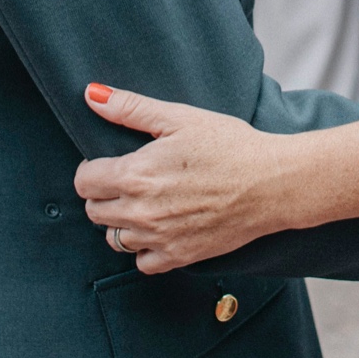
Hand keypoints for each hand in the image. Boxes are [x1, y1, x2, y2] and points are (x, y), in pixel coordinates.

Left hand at [74, 84, 285, 272]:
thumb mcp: (180, 117)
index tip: (109, 162)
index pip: (85, 182)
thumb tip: (90, 94)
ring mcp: (159, 239)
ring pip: (113, 238)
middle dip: (104, 194)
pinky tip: (160, 227)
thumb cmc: (229, 145)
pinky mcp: (179, 257)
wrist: (273, 183)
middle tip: (129, 179)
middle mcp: (141, 212)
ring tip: (145, 202)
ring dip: (121, 221)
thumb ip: (130, 108)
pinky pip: (142, 263)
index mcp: (136, 175)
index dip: (93, 169)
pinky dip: (144, 248)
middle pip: (94, 211)